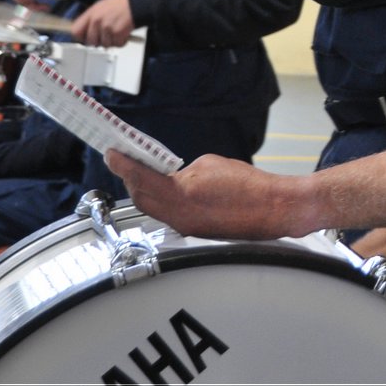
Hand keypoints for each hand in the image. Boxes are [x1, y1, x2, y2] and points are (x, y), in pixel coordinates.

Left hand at [72, 0, 133, 46]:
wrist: (135, 4)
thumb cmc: (119, 5)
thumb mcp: (100, 7)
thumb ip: (90, 19)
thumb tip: (83, 30)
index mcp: (91, 14)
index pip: (76, 31)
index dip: (81, 37)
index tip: (85, 38)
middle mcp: (97, 21)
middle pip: (91, 42)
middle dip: (99, 41)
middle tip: (106, 35)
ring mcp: (107, 28)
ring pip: (105, 45)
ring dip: (112, 41)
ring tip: (116, 31)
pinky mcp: (117, 33)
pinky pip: (117, 44)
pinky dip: (121, 41)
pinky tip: (122, 33)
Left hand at [106, 150, 307, 239]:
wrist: (273, 209)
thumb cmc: (249, 185)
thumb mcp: (209, 164)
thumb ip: (183, 170)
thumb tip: (170, 174)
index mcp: (181, 194)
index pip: (141, 178)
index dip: (123, 165)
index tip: (112, 153)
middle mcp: (178, 216)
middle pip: (141, 197)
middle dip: (130, 178)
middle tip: (123, 160)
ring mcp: (185, 227)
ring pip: (152, 208)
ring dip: (144, 190)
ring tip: (141, 173)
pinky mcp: (194, 231)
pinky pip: (167, 215)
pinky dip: (160, 201)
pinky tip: (164, 189)